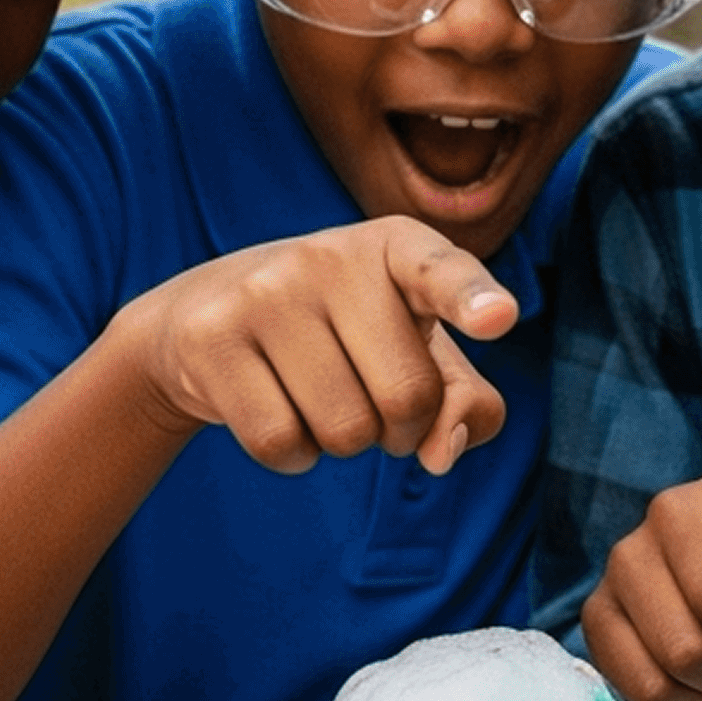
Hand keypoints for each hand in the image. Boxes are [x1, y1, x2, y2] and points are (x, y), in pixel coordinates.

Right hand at [112, 217, 513, 476]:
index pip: (441, 272)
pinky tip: (277, 410)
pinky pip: (282, 442)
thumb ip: (463, 401)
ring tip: (316, 394)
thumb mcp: (417, 354)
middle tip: (370, 398)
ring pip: (345, 430)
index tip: (499, 317)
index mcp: (397, 245)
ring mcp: (264, 290)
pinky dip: (294, 455)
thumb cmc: (342, 338)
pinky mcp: (211, 336)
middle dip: (402, 428)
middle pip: (408, 395)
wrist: (202, 323)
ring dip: (344, 442)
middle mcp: (330, 254)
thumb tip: (442, 453)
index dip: (472, 299)